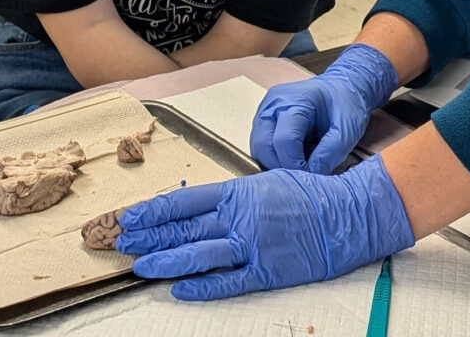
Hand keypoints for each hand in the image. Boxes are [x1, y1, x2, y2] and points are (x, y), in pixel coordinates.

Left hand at [117, 156, 412, 299]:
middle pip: (184, 228)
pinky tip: (180, 289)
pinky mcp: (267, 271)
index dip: (153, 210)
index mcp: (237, 191)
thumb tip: (200, 205)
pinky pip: (229, 281)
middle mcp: (239, 217)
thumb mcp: (265, 181)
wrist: (347, 214)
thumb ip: (232, 195)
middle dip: (149, 236)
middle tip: (121, 243)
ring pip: (199, 255)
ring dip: (167, 261)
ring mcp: (252, 246)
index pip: (183, 201)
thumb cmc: (310, 194)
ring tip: (141, 267)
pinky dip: (203, 286)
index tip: (130, 217)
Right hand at [251, 43, 397, 173]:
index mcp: (295, 100)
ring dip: (277, 162)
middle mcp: (273, 104)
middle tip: (305, 173)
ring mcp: (265, 111)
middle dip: (282, 166)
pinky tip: (295, 154)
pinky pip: (261, 145)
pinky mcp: (263, 120)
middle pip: (263, 145)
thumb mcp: (348, 128)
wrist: (341, 87)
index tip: (313, 175)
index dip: (296, 165)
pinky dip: (276, 156)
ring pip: (258, 148)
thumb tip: (312, 173)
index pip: (284, 140)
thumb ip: (331, 152)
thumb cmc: (346, 103)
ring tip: (302, 160)